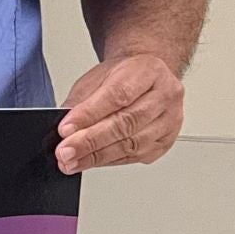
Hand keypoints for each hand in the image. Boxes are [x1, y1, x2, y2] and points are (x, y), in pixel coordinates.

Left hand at [54, 54, 184, 172]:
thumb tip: (64, 129)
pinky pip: (137, 156)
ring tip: (73, 161)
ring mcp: (170, 120)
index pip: (117, 95)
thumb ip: (81, 101)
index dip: (89, 115)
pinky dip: (111, 161)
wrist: (147, 77)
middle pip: (126, 123)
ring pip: (133, 144)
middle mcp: (164, 95)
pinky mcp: (166, 140)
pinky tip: (93, 161)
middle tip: (66, 152)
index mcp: (147, 71)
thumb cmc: (124, 75)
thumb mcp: (98, 77)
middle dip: (91, 141)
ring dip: (98, 156)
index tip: (65, 129)